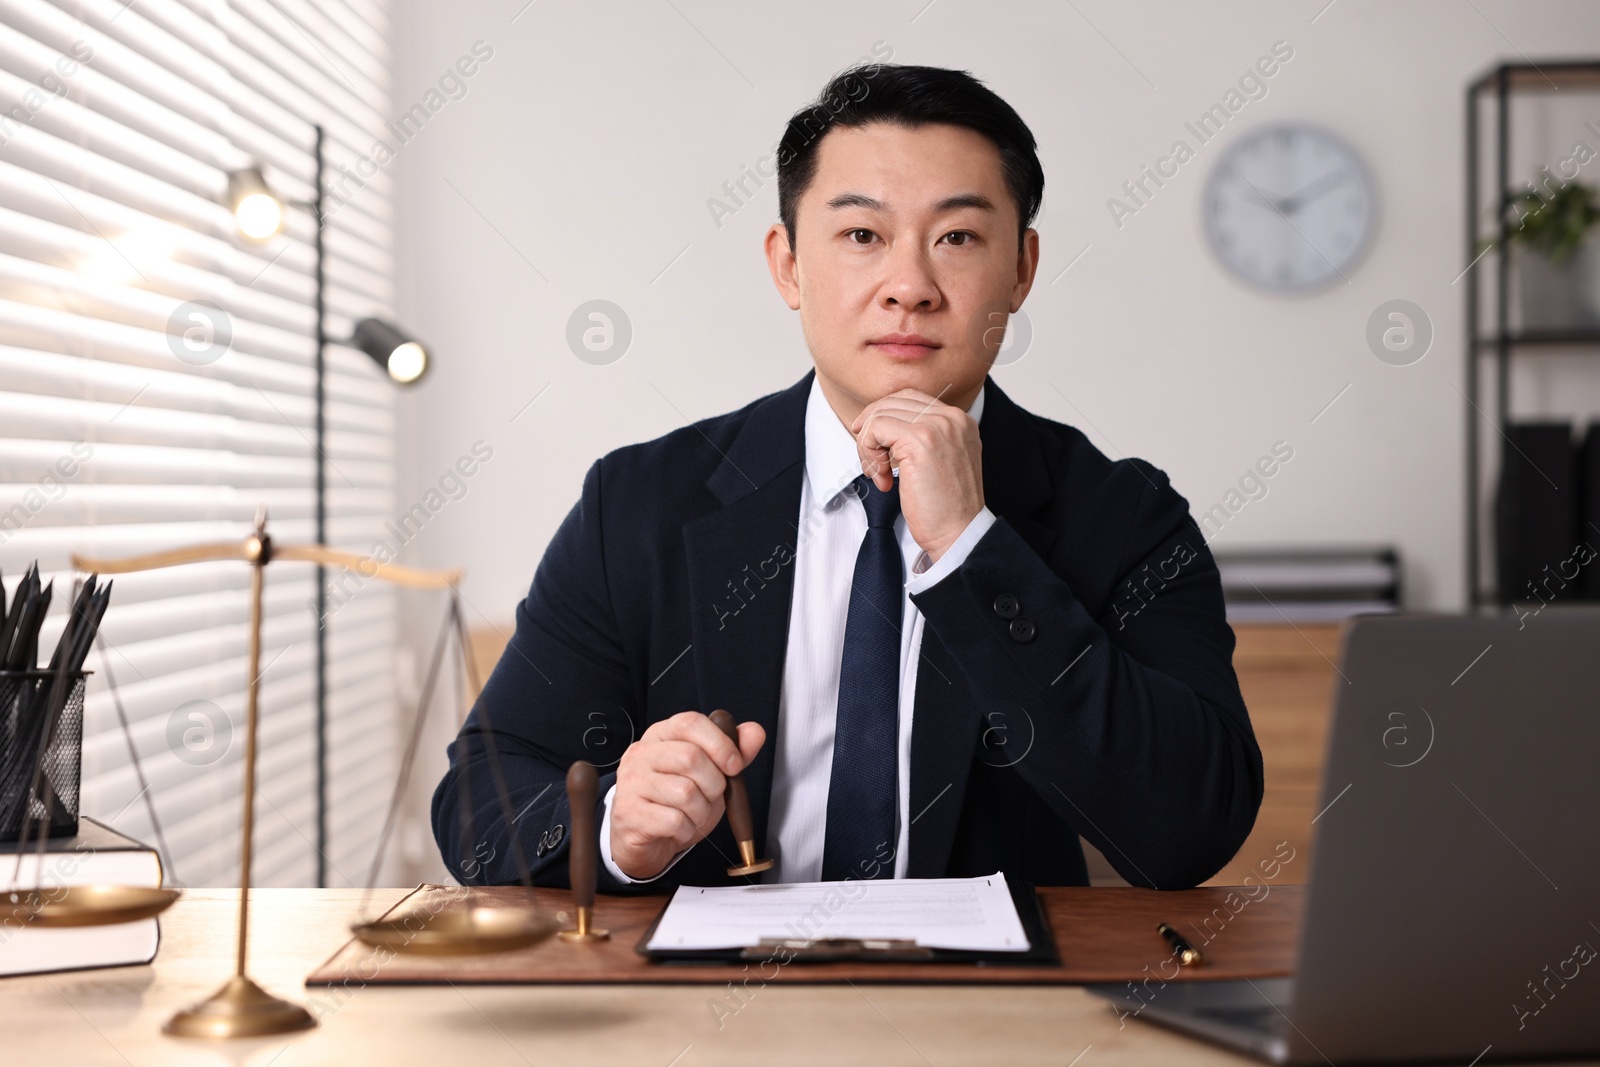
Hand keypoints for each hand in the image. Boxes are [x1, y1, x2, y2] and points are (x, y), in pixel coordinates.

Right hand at [609, 710, 764, 879]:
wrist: (645, 840)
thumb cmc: (676, 803)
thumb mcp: (709, 775)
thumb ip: (732, 753)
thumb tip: (755, 732)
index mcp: (661, 735)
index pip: (690, 723)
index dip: (719, 743)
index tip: (735, 765)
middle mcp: (642, 754)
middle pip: (690, 757)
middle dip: (714, 783)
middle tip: (712, 796)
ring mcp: (631, 783)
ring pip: (684, 792)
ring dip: (702, 811)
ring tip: (695, 815)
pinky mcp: (629, 813)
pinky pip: (674, 820)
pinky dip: (688, 829)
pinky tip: (681, 828)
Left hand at [851, 389, 983, 562]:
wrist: (959, 534)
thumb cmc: (945, 508)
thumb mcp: (940, 461)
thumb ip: (921, 437)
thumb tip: (879, 423)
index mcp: (959, 420)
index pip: (908, 397)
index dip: (882, 418)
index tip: (874, 446)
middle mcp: (952, 417)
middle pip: (891, 401)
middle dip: (871, 432)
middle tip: (875, 466)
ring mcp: (938, 426)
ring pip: (880, 414)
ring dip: (868, 446)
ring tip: (881, 475)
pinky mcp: (920, 440)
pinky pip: (876, 428)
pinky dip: (869, 454)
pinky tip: (883, 479)